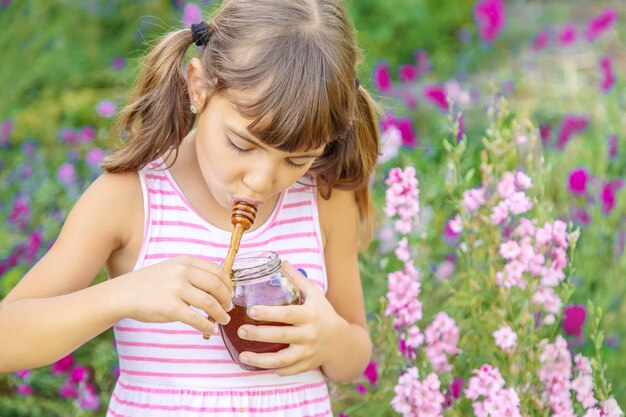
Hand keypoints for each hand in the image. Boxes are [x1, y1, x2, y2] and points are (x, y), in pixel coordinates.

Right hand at [117, 256, 232, 335]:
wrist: (124, 293)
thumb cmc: (151, 283)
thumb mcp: (173, 268)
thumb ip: (193, 273)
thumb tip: (220, 287)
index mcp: (186, 261)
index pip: (218, 271)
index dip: (228, 285)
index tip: (231, 294)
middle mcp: (183, 272)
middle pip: (217, 286)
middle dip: (227, 300)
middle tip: (229, 309)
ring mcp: (176, 289)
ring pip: (210, 303)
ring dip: (221, 314)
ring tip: (223, 320)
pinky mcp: (170, 308)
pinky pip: (197, 319)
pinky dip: (207, 326)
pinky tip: (211, 330)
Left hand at [236, 261, 346, 375]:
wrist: (341, 341)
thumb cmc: (324, 313)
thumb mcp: (315, 294)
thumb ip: (298, 279)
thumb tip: (282, 262)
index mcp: (310, 315)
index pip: (287, 314)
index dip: (269, 313)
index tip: (251, 311)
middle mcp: (309, 334)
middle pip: (281, 336)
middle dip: (258, 334)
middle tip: (240, 330)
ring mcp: (308, 352)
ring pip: (282, 360)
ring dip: (260, 360)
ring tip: (242, 355)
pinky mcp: (306, 365)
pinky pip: (287, 370)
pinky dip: (272, 369)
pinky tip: (257, 365)